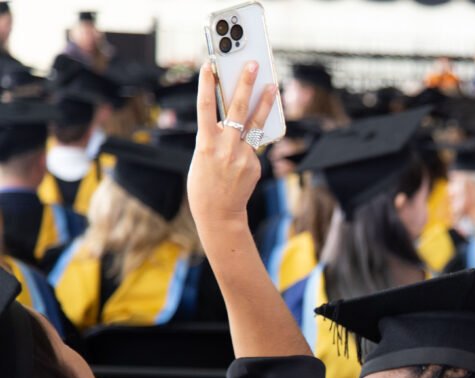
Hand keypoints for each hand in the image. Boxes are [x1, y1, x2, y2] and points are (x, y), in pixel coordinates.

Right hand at [188, 60, 277, 237]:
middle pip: (237, 108)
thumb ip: (214, 137)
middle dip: (245, 83)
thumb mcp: (201, 156)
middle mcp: (224, 147)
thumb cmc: (204, 184)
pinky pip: (253, 148)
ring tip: (272, 85)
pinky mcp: (255, 164)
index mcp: (204, 143)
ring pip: (255, 123)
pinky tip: (241, 161)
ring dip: (265, 102)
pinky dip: (248, 147)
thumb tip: (231, 119)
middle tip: (253, 64)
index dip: (206, 84)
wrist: (218, 214)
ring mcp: (242, 156)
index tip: (210, 65)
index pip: (205, 107)